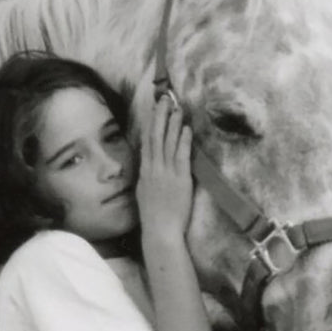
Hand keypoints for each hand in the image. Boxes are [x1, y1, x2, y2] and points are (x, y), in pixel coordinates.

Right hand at [137, 97, 193, 241]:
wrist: (160, 231)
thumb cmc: (154, 216)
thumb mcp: (145, 192)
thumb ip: (148, 176)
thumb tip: (149, 164)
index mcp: (145, 171)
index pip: (147, 141)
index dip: (151, 123)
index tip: (154, 109)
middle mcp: (154, 169)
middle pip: (156, 136)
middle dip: (160, 116)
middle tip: (164, 99)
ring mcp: (166, 173)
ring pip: (168, 142)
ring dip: (173, 124)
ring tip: (177, 108)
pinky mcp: (179, 179)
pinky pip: (181, 155)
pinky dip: (183, 140)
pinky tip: (186, 128)